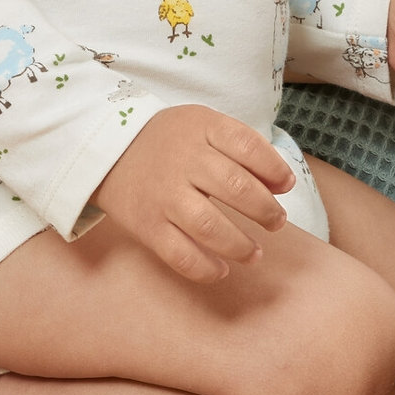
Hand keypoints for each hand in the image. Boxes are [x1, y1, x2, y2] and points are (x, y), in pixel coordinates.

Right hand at [90, 105, 295, 282]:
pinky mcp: (147, 225)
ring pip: (210, 227)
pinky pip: (180, 254)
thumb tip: (281, 183)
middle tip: (276, 222)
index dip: (274, 169)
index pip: (248, 146)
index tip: (285, 186)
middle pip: (237, 188)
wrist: (109, 149)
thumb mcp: (204, 125)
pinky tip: (222, 269)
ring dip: (241, 245)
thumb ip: (242, 147)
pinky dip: (205, 268)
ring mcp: (164, 195)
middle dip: (266, 211)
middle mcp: (183, 161)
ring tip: (255, 254)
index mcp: (202, 128)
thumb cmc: (170, 141)